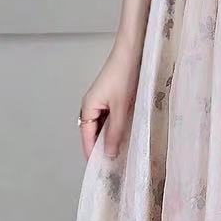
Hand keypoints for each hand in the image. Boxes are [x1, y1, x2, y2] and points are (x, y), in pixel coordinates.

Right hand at [78, 41, 140, 160]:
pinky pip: (111, 118)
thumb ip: (116, 132)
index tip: (102, 171)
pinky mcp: (112, 97)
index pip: (87, 137)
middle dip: (103, 147)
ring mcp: (102, 101)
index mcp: (88, 107)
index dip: (93, 154)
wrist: (134, 50)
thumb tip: (110, 154)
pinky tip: (129, 134)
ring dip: (112, 137)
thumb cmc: (125, 75)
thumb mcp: (122, 108)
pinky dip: (117, 127)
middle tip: (116, 166)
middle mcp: (92, 105)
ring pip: (104, 126)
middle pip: (94, 133)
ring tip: (124, 153)